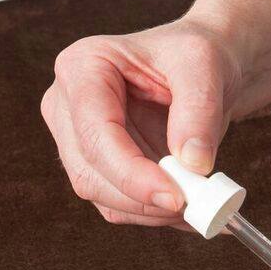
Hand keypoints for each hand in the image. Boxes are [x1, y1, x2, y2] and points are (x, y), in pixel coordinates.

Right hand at [41, 21, 241, 225]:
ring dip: (151, 210)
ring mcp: (76, 141)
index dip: (132, 173)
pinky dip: (153, 213)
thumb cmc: (194, 56)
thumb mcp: (203, 65)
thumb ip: (199, 111)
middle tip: (196, 205)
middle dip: (143, 198)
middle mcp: (67, 106)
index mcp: (82, 67)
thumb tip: (193, 164)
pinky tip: (187, 204)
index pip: (94, 133)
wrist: (200, 71)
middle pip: (90, 173)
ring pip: (101, 196)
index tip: (177, 196)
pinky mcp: (95, 168)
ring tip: (199, 202)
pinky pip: (117, 206)